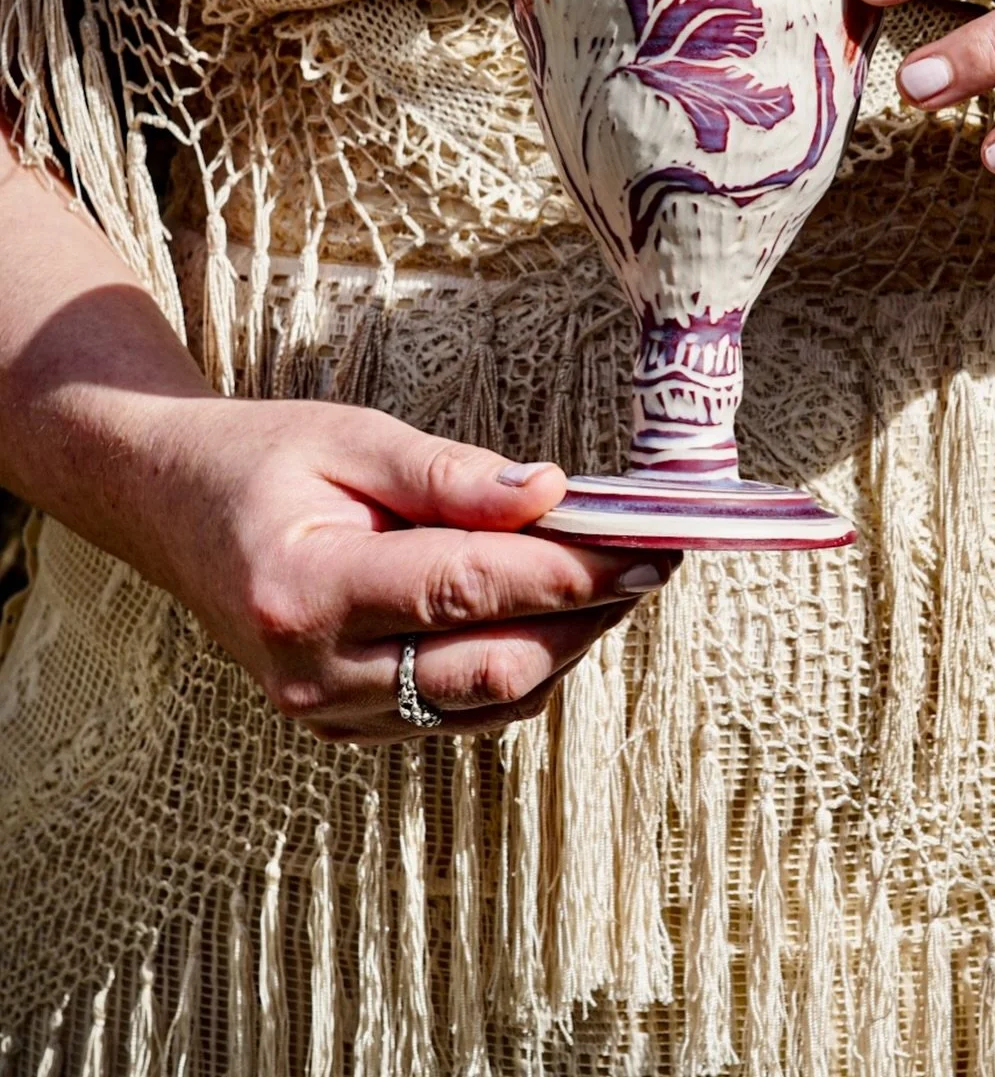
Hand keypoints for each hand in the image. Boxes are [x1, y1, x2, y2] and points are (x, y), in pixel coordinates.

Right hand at [138, 395, 675, 743]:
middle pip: (491, 665)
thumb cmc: (264, 459)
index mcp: (305, 590)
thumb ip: (450, 474)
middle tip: (650, 561)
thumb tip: (551, 494)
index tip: (645, 543)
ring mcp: (329, 714)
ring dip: (565, 646)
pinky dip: (520, 668)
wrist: (175, 509)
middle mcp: (315, 674)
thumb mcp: (352, 437)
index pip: (466, 590)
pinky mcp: (348, 728)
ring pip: (488, 701)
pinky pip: (460, 713)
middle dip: (586, 616)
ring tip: (614, 581)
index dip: (567, 571)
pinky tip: (551, 614)